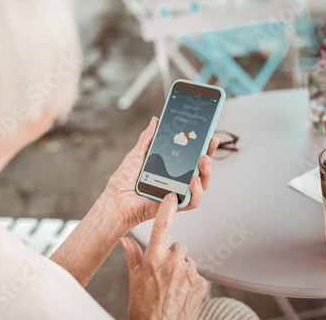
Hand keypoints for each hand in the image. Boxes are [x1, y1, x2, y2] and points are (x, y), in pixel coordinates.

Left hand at [104, 117, 218, 228]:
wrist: (115, 202)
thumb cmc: (123, 182)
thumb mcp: (136, 155)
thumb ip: (147, 139)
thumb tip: (155, 120)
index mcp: (169, 167)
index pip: (191, 156)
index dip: (202, 146)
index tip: (208, 134)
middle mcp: (176, 180)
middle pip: (200, 169)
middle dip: (209, 154)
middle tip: (209, 143)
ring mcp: (177, 193)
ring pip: (202, 185)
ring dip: (206, 172)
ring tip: (203, 160)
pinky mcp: (175, 206)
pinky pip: (192, 202)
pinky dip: (196, 192)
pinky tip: (192, 181)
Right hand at [121, 193, 207, 319]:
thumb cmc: (144, 307)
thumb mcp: (133, 279)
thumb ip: (132, 256)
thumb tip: (125, 240)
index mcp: (154, 259)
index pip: (162, 226)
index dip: (167, 208)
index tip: (171, 197)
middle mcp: (173, 262)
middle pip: (177, 245)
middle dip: (171, 255)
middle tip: (164, 272)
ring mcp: (189, 272)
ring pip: (187, 260)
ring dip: (181, 268)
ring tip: (172, 285)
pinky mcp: (201, 283)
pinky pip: (196, 274)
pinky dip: (190, 280)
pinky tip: (181, 291)